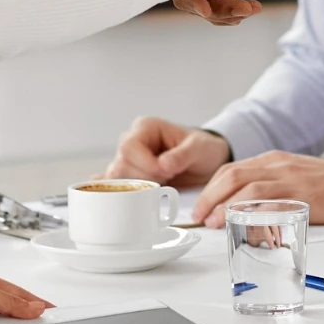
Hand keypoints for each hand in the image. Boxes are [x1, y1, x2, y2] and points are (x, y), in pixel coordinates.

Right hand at [105, 117, 230, 187]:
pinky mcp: (130, 178)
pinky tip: (142, 195)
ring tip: (162, 183)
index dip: (144, 164)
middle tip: (168, 178)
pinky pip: (118, 188)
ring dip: (139, 188)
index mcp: (145, 128)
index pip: (129, 146)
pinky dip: (128, 195)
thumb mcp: (199, 148)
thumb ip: (182, 155)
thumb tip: (163, 164)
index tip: (166, 172)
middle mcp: (132, 142)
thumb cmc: (202, 149)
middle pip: (120, 164)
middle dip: (144, 178)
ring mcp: (129, 160)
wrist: (207, 162)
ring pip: (116, 179)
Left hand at [190, 151, 323, 226]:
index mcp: (273, 160)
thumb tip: (242, 206)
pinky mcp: (303, 197)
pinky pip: (273, 205)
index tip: (202, 206)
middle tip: (201, 217)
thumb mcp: (292, 174)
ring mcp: (290, 180)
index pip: (231, 169)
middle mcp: (277, 166)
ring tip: (216, 223)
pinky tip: (245, 227)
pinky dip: (254, 216)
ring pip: (247, 189)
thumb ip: (269, 184)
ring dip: (226, 207)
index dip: (211, 189)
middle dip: (210, 197)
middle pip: (233, 176)